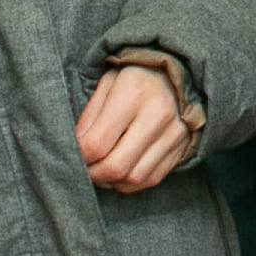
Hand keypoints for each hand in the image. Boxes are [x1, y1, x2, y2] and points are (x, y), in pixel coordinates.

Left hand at [76, 64, 189, 193]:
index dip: (79, 156)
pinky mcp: (181, 148)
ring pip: (134, 178)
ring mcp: (173, 134)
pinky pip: (151, 179)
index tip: (74, 153)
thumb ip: (89, 116)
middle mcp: (157, 115)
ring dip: (111, 181)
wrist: (179, 73)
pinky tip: (121, 172)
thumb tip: (77, 148)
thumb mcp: (107, 83)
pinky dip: (130, 182)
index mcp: (133, 93)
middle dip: (93, 174)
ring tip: (101, 170)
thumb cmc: (136, 76)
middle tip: (84, 169)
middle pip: (116, 166)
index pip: (97, 143)